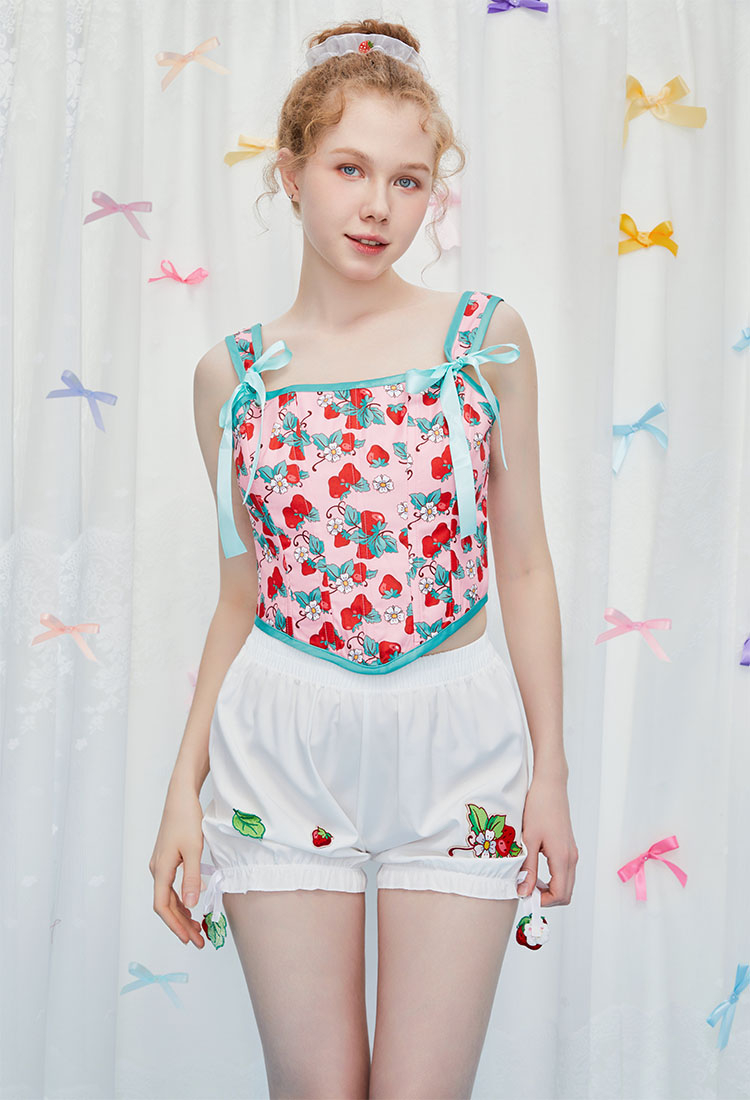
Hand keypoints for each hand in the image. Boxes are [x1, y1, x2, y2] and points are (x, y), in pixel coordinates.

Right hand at [149, 783, 206, 947]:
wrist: (180, 796)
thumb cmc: (186, 819)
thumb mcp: (194, 849)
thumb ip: (193, 878)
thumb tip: (191, 904)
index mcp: (161, 869)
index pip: (162, 906)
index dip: (174, 925)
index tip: (188, 939)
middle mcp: (157, 869)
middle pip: (166, 905)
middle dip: (181, 924)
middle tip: (199, 940)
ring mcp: (160, 864)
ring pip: (168, 896)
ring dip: (182, 913)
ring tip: (198, 928)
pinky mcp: (167, 858)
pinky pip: (171, 886)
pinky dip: (181, 899)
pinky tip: (192, 905)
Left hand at [516, 772, 577, 905]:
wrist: (550, 785)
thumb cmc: (539, 807)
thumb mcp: (529, 839)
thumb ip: (528, 868)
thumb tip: (524, 892)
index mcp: (562, 857)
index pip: (560, 894)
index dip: (543, 901)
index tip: (525, 896)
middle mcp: (571, 857)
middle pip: (566, 893)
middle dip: (546, 898)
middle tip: (525, 890)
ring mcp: (571, 852)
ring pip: (566, 883)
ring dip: (549, 888)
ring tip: (527, 880)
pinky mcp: (568, 847)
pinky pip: (564, 872)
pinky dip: (552, 878)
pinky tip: (534, 868)